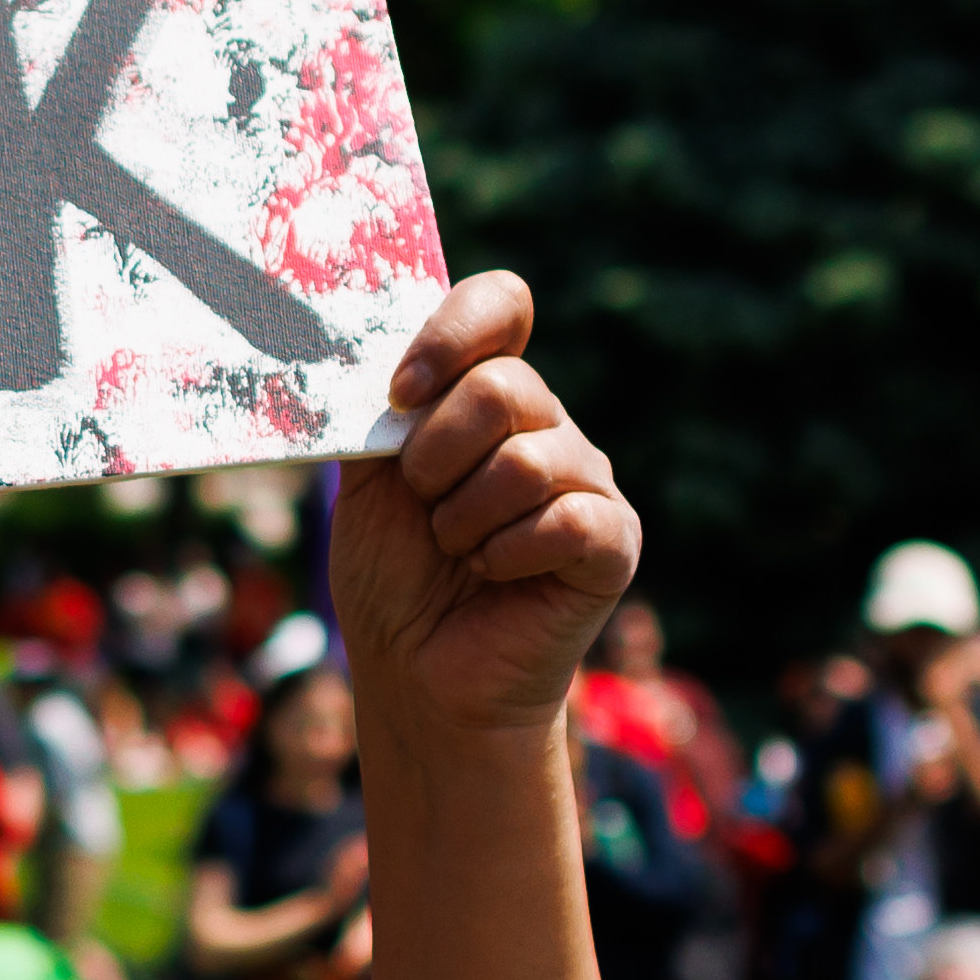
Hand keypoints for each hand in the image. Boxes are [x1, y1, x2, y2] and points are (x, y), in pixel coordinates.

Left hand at [324, 273, 635, 738]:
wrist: (417, 675)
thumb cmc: (394, 576)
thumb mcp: (367, 479)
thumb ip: (377, 410)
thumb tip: (366, 354)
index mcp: (488, 396)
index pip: (501, 305)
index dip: (452, 333)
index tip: (401, 394)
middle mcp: (547, 426)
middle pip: (505, 386)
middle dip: (435, 455)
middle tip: (422, 503)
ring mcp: (588, 482)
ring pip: (527, 459)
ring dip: (462, 518)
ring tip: (455, 551)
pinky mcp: (613, 542)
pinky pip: (565, 520)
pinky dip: (505, 553)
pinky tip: (492, 575)